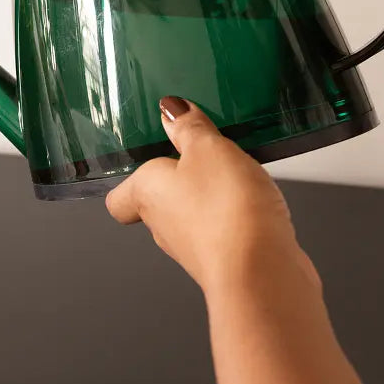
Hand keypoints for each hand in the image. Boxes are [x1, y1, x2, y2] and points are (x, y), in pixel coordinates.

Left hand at [105, 97, 316, 297]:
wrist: (263, 273)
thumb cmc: (226, 213)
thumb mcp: (208, 148)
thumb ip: (189, 127)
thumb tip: (171, 110)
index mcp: (148, 193)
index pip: (119, 198)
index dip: (128, 181)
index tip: (144, 159)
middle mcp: (164, 225)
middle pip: (160, 203)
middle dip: (180, 179)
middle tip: (200, 154)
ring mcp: (195, 247)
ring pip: (195, 216)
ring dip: (212, 196)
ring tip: (236, 172)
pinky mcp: (228, 259)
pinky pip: (225, 230)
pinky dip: (237, 215)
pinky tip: (258, 200)